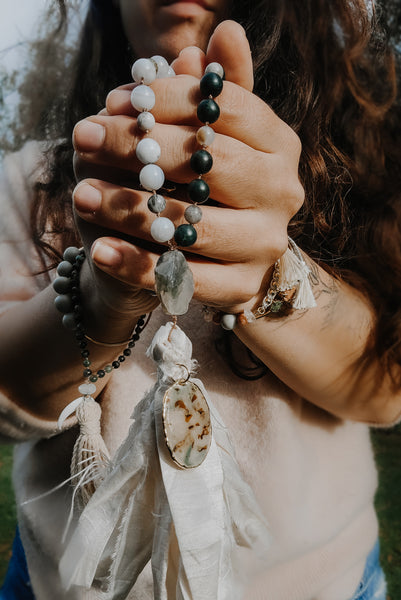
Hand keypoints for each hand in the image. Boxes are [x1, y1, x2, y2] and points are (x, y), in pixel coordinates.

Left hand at [72, 20, 303, 315]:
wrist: (231, 258)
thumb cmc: (217, 187)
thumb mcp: (222, 136)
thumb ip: (220, 92)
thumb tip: (226, 32)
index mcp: (280, 145)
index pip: (226, 107)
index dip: (168, 97)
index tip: (118, 98)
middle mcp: (283, 192)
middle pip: (207, 163)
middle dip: (139, 148)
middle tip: (84, 135)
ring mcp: (266, 243)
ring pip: (191, 225)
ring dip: (128, 209)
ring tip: (81, 194)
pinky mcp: (242, 287)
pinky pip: (183, 278)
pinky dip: (137, 265)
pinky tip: (100, 250)